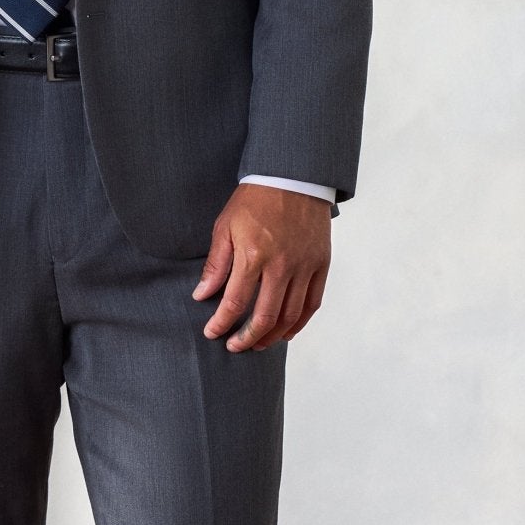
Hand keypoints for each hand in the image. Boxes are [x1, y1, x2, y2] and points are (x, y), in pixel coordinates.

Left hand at [193, 183, 331, 351]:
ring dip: (272, 337)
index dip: (222, 323)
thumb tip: (202, 295)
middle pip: (265, 317)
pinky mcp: (321, 264)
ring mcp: (304, 266)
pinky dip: (299, 323)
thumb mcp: (225, 226)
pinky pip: (312, 303)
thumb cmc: (255, 200)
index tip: (212, 333)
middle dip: (246, 338)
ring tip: (257, 343)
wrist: (293, 177)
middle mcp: (281, 265)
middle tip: (234, 346)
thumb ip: (216, 264)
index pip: (235, 302)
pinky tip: (286, 332)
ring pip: (290, 316)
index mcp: (253, 254)